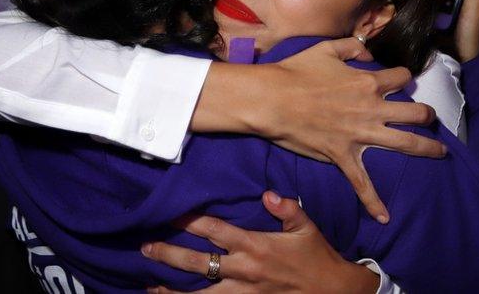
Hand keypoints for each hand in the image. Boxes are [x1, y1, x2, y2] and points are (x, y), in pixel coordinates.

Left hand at [143, 191, 379, 293]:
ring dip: (173, 291)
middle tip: (145, 249)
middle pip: (198, 263)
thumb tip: (267, 194)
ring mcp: (243, 293)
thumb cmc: (317, 256)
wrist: (333, 292)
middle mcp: (244, 270)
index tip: (169, 213)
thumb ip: (286, 208)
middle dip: (169, 255)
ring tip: (150, 287)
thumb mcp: (306, 227)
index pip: (214, 231)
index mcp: (255, 245)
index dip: (189, 221)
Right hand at [260, 38, 444, 222]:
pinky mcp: (343, 155)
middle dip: (428, 115)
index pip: (402, 78)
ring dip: (428, 148)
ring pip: (406, 143)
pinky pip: (362, 183)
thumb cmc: (295, 71)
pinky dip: (373, 202)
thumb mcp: (326, 49)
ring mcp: (360, 134)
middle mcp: (371, 108)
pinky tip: (384, 216)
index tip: (401, 82)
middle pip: (416, 112)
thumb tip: (368, 54)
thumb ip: (352, 48)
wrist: (272, 99)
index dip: (404, 78)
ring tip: (441, 152)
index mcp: (368, 82)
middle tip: (430, 118)